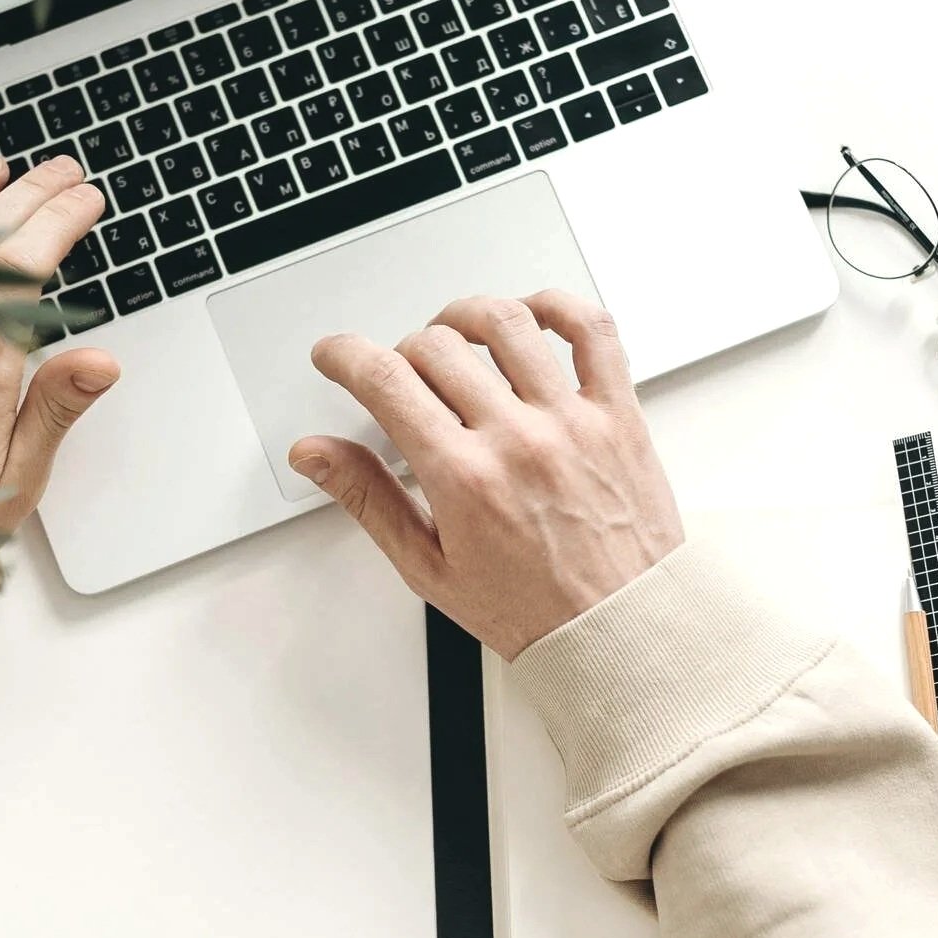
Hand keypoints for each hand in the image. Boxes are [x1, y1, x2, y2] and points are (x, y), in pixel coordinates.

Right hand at [288, 292, 682, 659]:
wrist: (622, 630)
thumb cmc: (533, 610)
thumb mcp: (429, 567)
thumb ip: (367, 499)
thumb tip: (316, 454)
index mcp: (464, 479)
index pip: (386, 382)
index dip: (345, 356)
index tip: (336, 356)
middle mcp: (518, 440)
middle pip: (437, 346)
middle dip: (402, 352)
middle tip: (402, 377)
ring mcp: (572, 421)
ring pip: (507, 323)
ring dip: (465, 317)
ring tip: (455, 336)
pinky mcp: (618, 414)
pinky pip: (594, 332)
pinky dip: (560, 306)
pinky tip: (533, 317)